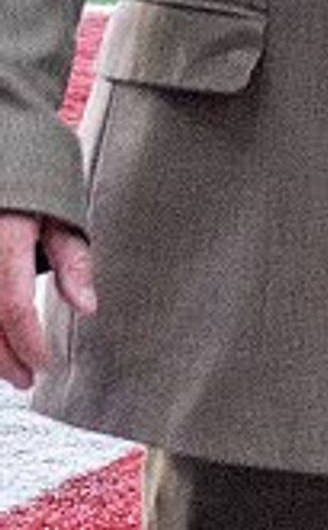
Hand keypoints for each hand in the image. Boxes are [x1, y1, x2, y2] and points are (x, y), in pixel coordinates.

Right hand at [0, 213, 95, 391]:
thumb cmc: (34, 182)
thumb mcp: (62, 213)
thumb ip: (73, 262)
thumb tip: (87, 306)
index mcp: (6, 240)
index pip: (15, 307)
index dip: (29, 343)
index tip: (44, 363)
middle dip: (3, 359)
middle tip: (25, 378)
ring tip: (6, 368)